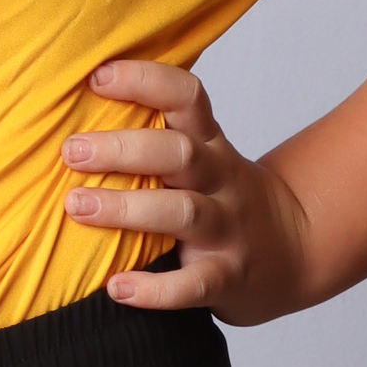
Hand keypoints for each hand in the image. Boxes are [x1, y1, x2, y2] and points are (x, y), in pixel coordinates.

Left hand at [62, 59, 312, 325]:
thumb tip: (69, 110)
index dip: (145, 80)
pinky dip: (155, 289)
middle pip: (179, 153)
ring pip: (183, 212)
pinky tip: (116, 287)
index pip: (186, 97)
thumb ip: (155, 135)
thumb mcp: (204, 156)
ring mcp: (227, 229)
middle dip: (122, 149)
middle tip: (71, 151)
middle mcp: (221, 180)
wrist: (296, 251)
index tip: (97, 77)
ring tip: (76, 207)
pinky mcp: (228, 277)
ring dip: (126, 208)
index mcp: (210, 144)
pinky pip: (193, 284)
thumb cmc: (224, 198)